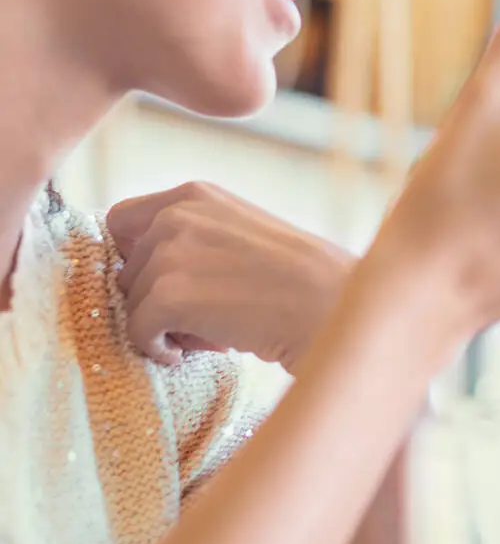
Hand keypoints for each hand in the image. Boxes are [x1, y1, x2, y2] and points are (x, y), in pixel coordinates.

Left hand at [109, 185, 353, 370]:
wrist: (331, 305)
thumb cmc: (302, 279)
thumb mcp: (243, 232)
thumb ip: (196, 236)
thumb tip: (142, 273)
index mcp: (195, 195)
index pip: (124, 223)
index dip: (140, 258)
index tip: (176, 282)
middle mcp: (176, 216)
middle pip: (126, 269)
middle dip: (158, 295)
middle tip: (207, 313)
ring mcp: (169, 254)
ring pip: (131, 303)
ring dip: (163, 324)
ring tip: (213, 330)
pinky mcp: (168, 296)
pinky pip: (137, 331)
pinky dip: (161, 349)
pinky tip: (202, 348)